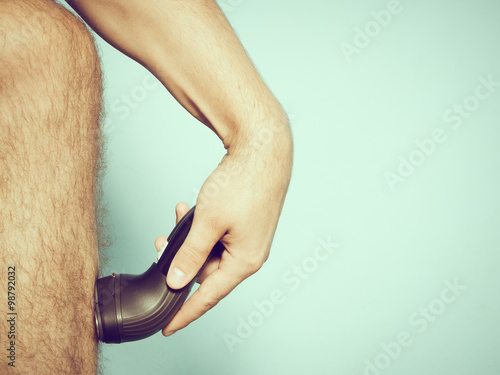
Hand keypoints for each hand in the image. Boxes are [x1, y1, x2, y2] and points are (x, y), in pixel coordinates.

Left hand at [154, 129, 292, 335]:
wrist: (263, 151)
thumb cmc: (242, 185)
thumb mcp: (208, 223)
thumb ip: (190, 255)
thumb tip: (176, 281)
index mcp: (244, 262)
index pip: (209, 297)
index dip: (185, 313)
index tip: (167, 328)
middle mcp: (249, 255)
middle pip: (206, 271)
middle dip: (181, 259)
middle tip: (161, 245)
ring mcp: (248, 239)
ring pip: (209, 251)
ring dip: (190, 239)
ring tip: (179, 217)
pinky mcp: (245, 224)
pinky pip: (217, 236)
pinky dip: (201, 227)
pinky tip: (189, 210)